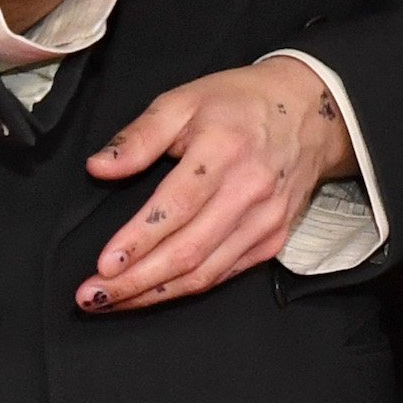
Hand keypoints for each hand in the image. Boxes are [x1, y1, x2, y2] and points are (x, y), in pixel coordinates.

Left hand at [78, 59, 357, 310]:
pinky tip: (155, 293)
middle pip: (188, 251)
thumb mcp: (183, 100)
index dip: (138, 241)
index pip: (176, 207)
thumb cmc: (240, 103)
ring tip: (114, 302)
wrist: (309, 111)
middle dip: (136, 281)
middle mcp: (249, 191)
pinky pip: (226, 274)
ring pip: (205, 273)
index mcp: (223, 150)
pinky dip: (187, 289)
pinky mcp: (273, 238)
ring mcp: (265, 220)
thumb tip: (99, 167)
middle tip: (93, 295)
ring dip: (156, 294)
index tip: (104, 264)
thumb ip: (139, 135)